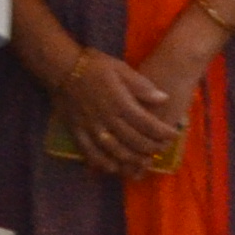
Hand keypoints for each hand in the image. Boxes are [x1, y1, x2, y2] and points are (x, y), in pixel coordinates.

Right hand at [42, 47, 185, 175]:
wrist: (62, 69)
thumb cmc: (95, 66)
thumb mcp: (122, 69)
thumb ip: (142, 86)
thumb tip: (164, 98)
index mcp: (120, 103)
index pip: (146, 123)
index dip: (162, 133)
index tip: (173, 136)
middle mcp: (106, 119)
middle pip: (133, 141)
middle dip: (150, 149)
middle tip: (161, 151)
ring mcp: (90, 128)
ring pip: (113, 151)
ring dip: (131, 160)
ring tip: (143, 163)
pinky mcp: (76, 132)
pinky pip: (89, 153)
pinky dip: (102, 163)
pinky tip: (113, 168)